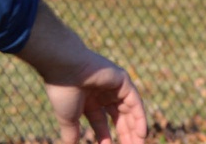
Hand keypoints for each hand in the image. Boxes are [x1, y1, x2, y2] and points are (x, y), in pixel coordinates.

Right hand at [15, 1, 147, 143]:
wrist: (65, 69)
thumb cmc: (64, 92)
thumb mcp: (68, 118)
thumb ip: (72, 133)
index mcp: (89, 101)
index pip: (101, 122)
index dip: (104, 138)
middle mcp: (104, 94)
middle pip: (119, 118)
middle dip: (124, 135)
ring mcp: (115, 87)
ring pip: (129, 111)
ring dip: (135, 129)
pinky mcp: (124, 81)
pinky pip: (135, 102)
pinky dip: (140, 118)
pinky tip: (142, 133)